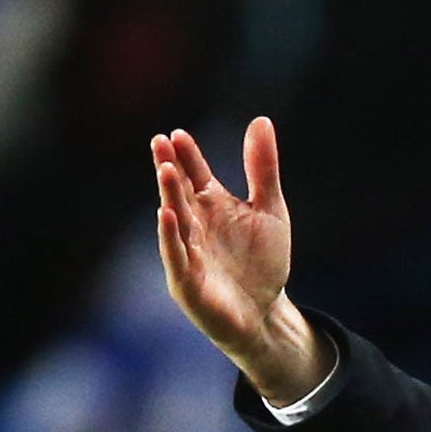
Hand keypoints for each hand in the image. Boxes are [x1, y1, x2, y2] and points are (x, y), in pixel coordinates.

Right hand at [151, 118, 332, 403]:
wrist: (265, 312)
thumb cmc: (262, 261)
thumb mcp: (269, 210)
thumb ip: (263, 169)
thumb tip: (261, 119)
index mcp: (211, 204)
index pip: (194, 173)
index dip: (188, 155)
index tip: (179, 134)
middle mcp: (194, 224)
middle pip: (180, 191)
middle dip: (170, 168)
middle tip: (161, 142)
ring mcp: (188, 252)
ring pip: (176, 219)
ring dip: (169, 195)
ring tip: (165, 169)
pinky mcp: (187, 281)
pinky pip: (177, 256)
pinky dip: (171, 236)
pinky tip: (166, 215)